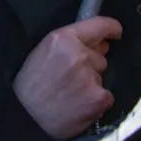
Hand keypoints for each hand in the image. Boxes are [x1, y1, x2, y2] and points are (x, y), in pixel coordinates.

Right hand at [14, 17, 122, 139]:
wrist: (24, 115)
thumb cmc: (31, 83)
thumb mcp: (43, 51)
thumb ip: (69, 43)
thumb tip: (101, 44)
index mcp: (63, 38)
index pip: (99, 25)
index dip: (112, 28)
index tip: (116, 33)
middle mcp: (80, 54)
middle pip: (101, 56)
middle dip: (91, 64)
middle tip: (70, 76)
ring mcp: (91, 77)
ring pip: (101, 77)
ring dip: (91, 84)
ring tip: (70, 93)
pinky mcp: (99, 98)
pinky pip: (106, 96)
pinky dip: (96, 101)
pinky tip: (78, 105)